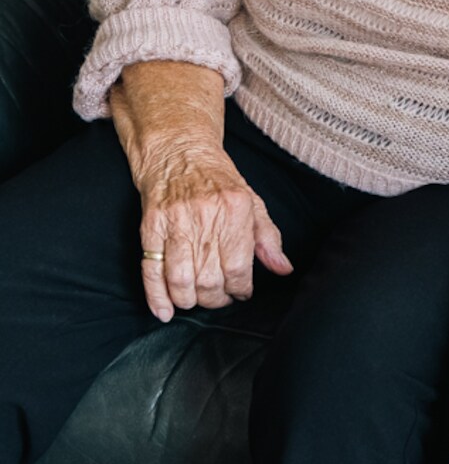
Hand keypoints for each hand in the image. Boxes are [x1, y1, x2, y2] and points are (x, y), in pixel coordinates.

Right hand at [135, 137, 291, 321]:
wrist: (179, 152)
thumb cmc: (219, 180)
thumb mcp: (252, 202)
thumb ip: (268, 238)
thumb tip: (283, 269)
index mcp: (235, 208)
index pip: (239, 266)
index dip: (241, 288)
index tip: (242, 292)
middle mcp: (205, 216)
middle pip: (209, 278)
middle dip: (216, 298)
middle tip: (220, 297)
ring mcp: (174, 223)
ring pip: (181, 280)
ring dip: (190, 300)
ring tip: (198, 299)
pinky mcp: (150, 227)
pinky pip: (151, 270)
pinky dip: (157, 297)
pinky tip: (165, 311)